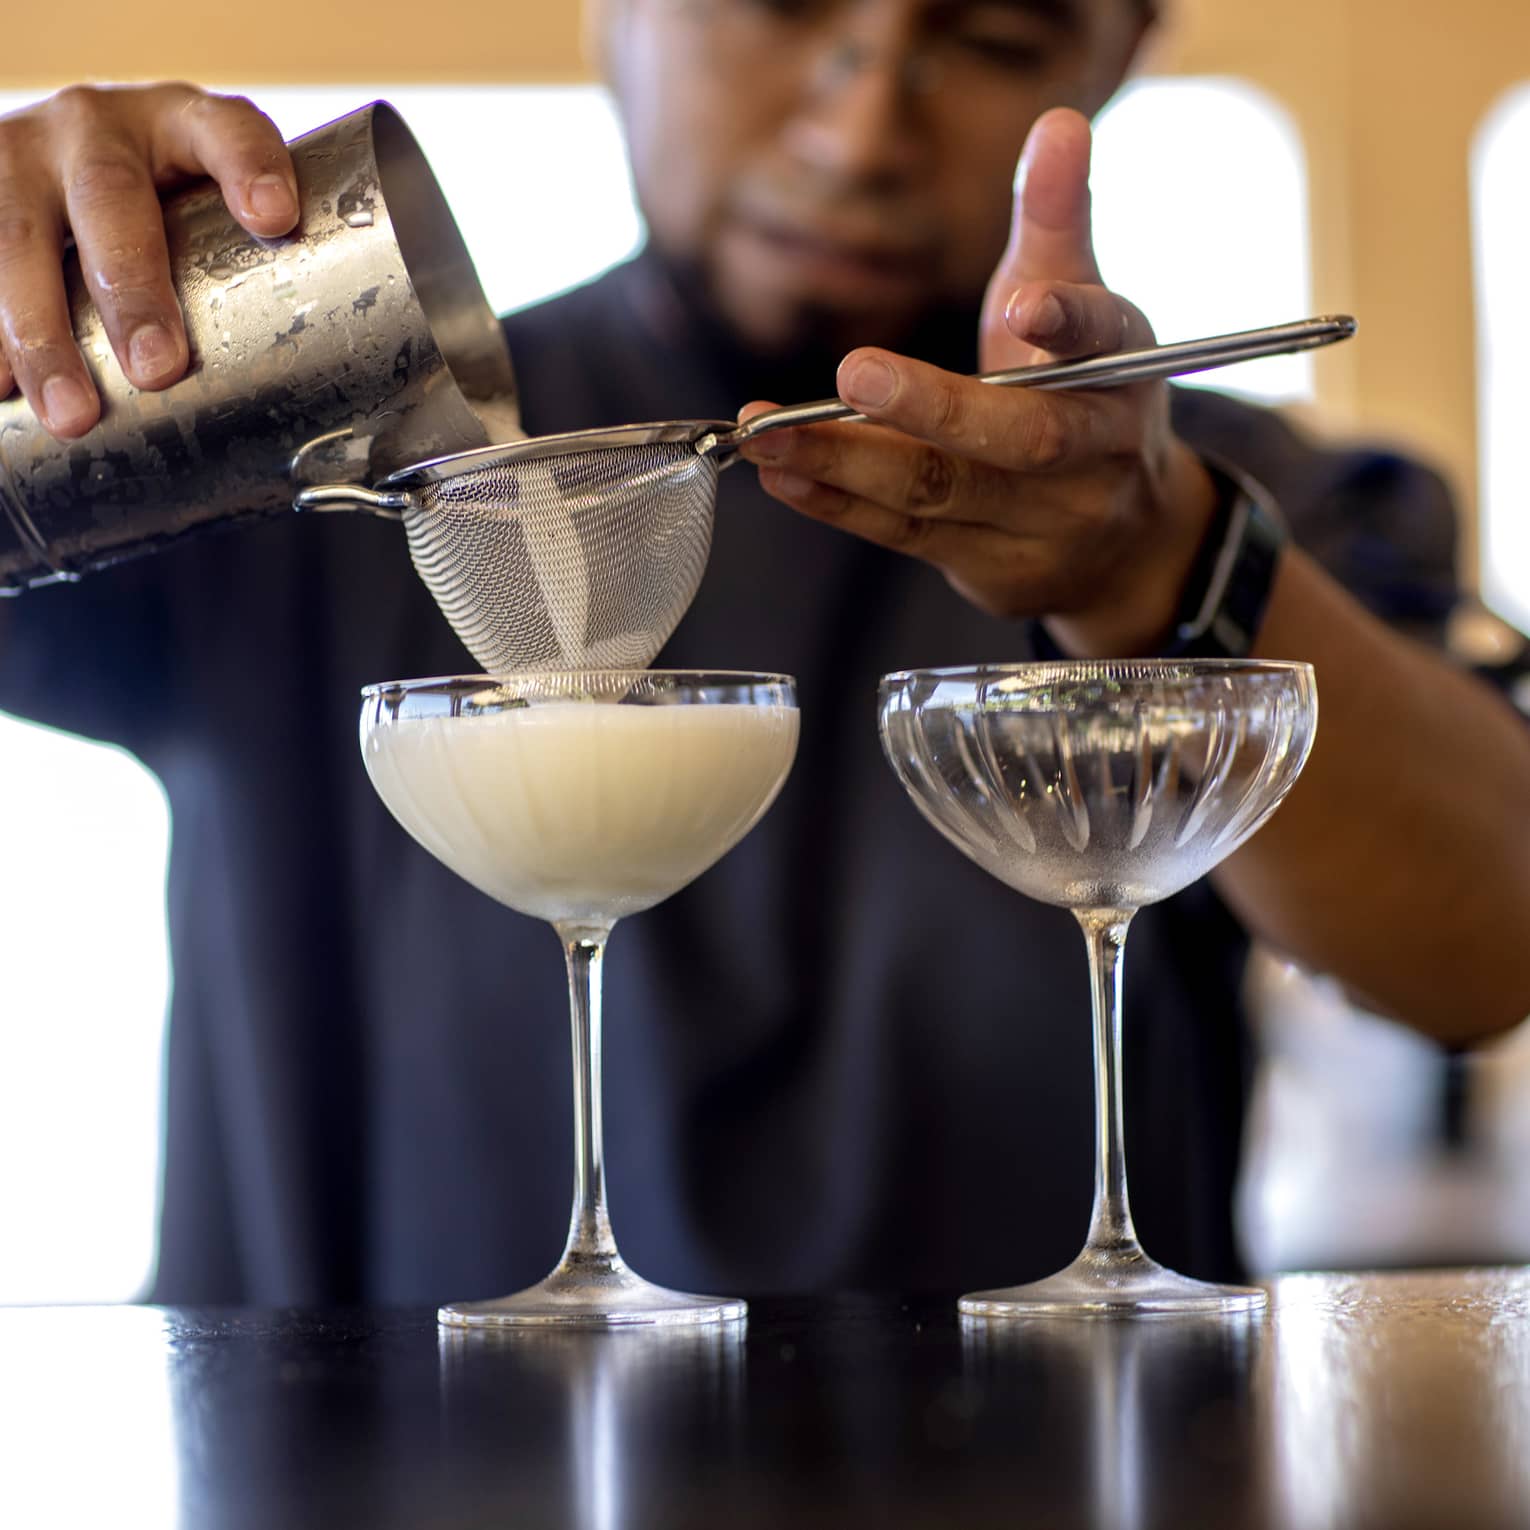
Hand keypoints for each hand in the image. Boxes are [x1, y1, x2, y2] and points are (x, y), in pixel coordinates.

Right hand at [0, 83, 296, 438]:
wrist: (64, 181)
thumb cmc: (174, 224)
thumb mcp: (214, 228)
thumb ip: (262, 284)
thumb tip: (348, 428)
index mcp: (184, 126)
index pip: (227, 129)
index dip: (250, 165)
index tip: (274, 216)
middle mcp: (99, 129)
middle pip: (111, 198)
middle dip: (132, 288)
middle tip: (158, 367)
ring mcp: (24, 158)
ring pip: (18, 236)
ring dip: (42, 331)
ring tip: (72, 412)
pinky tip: (1, 388)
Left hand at [737, 107, 1217, 657]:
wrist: (1122, 541)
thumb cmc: (1086, 401)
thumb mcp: (1084, 313)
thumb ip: (1057, 221)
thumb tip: (1058, 122)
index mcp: (1120, 374)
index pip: (1103, 343)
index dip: (1070, 324)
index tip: (1027, 307)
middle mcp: (1092, 454)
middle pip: (1016, 436)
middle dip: (934, 408)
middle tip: (855, 372)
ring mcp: (1043, 522)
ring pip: (939, 492)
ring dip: (846, 462)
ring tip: (766, 434)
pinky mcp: (989, 567)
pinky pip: (905, 535)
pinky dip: (839, 505)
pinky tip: (781, 475)